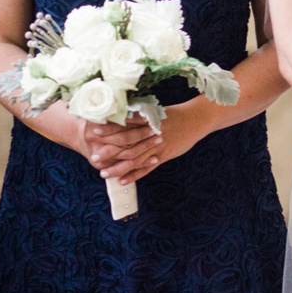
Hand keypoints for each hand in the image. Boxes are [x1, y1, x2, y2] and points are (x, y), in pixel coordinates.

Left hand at [84, 105, 207, 186]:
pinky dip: (135, 175)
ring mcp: (158, 146)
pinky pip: (148, 168)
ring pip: (135, 158)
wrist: (197, 118)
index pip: (124, 125)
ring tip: (103, 173)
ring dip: (118, 167)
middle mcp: (150, 134)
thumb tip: (123, 114)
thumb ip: (141, 116)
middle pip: (127, 143)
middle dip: (109, 150)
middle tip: (94, 157)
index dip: (109, 129)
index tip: (93, 131)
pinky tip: (123, 181)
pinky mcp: (165, 155)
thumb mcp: (158, 111)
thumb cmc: (176, 114)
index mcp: (147, 121)